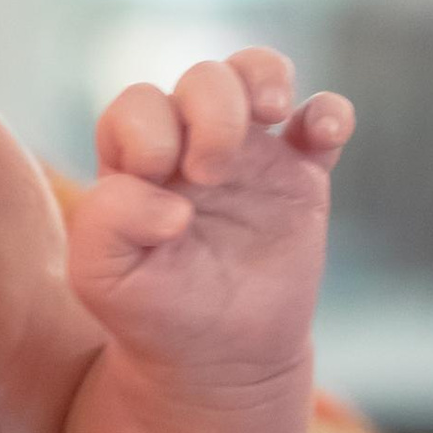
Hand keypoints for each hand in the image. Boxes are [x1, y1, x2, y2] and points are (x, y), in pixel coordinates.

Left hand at [70, 51, 351, 386]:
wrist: (218, 356)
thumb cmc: (150, 310)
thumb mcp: (102, 275)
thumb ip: (107, 222)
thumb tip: (172, 204)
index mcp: (137, 159)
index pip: (138, 106)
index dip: (148, 127)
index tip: (156, 176)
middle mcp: (190, 143)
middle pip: (202, 80)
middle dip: (210, 111)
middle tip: (209, 174)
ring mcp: (249, 156)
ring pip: (256, 75)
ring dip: (262, 77)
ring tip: (269, 112)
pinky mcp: (301, 177)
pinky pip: (322, 120)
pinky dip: (330, 111)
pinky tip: (323, 131)